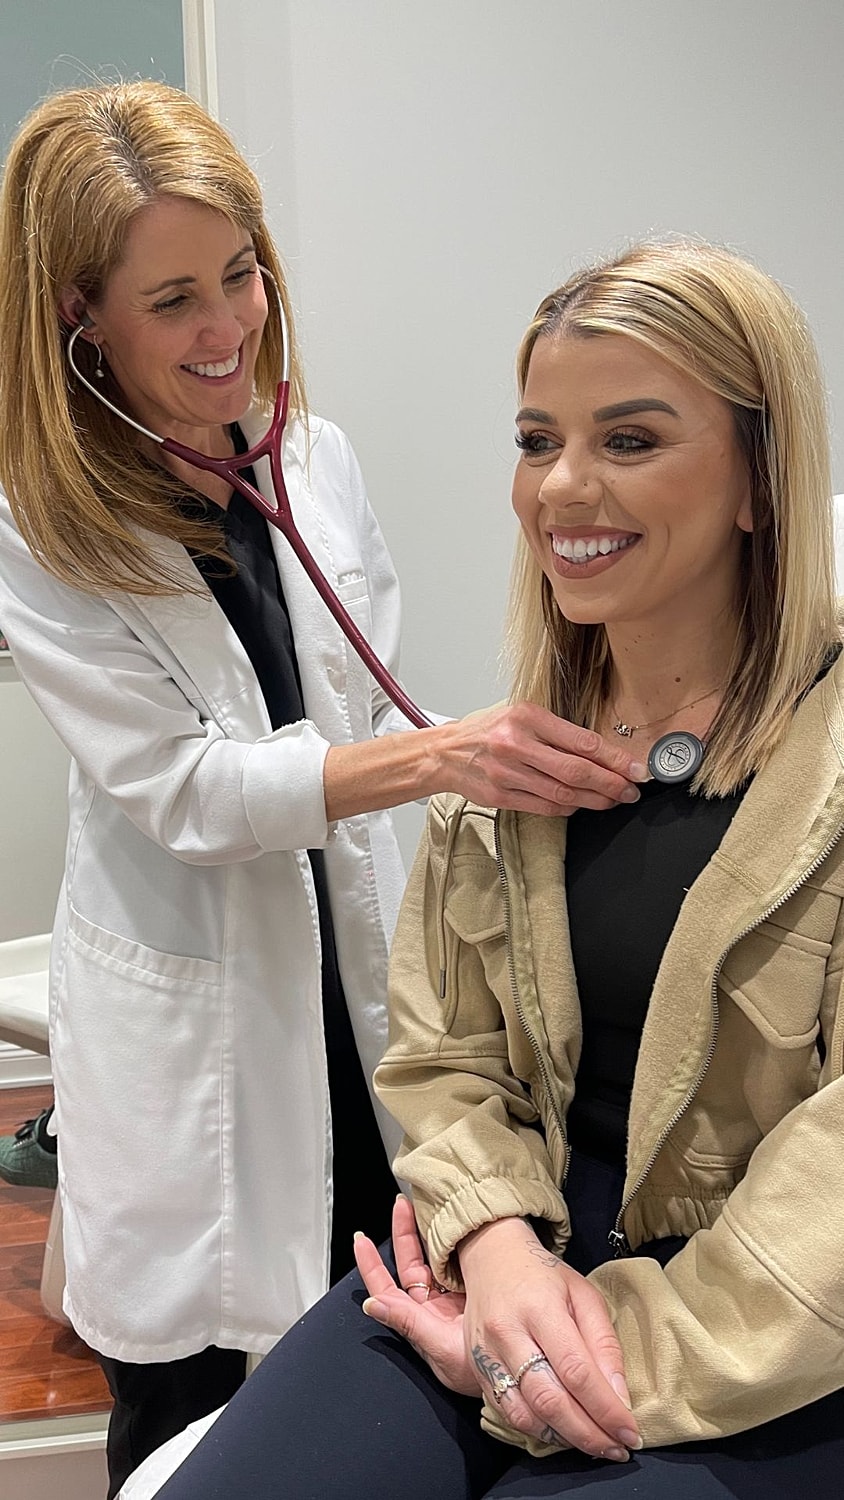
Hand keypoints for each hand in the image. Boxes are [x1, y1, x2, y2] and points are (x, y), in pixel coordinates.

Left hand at [354, 1195, 479, 1395]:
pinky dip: (452, 1243)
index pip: (386, 1288)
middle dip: (403, 1234)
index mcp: (419, 1321)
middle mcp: (433, 1307)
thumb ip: (408, 1324)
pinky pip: (457, 1261)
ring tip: (424, 1207)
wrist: (522, 1375)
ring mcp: (455, 1297)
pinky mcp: (477, 1289)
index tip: (361, 1241)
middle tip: (401, 1205)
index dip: (372, 1265)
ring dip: (426, 1234)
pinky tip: (454, 1226)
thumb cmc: (480, 1375)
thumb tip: (372, 1303)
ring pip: (433, 1259)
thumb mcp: (442, 1349)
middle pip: (410, 1265)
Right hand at [436, 702, 647, 816]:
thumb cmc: (488, 731)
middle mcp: (516, 744)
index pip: (582, 741)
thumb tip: (601, 753)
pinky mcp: (502, 796)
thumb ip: (557, 732)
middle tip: (632, 789)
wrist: (447, 752)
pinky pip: (545, 806)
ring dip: (595, 799)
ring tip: (614, 799)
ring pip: (563, 792)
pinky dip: (569, 807)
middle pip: (576, 770)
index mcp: (527, 717)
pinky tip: (583, 804)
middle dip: (611, 783)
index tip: (636, 767)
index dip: (614, 758)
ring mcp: (508, 773)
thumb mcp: (522, 716)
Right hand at [459, 1218, 640, 1461]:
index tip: (630, 1432)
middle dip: (588, 1434)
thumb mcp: (584, 1294)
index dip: (605, 1408)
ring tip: (595, 1445)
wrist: (491, 1257)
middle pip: (550, 1399)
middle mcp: (507, 1333)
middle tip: (617, 1449)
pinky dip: (538, 1430)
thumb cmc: (543, 1275)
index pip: (576, 1370)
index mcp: (539, 1307)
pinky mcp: (476, 1369)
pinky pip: (507, 1412)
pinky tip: (562, 1432)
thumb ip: (603, 1343)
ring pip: (526, 1413)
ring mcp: (486, 1354)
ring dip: (565, 1438)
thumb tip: (619, 1397)